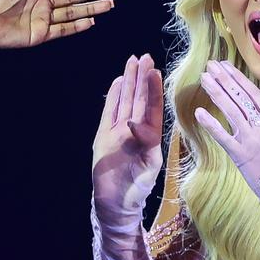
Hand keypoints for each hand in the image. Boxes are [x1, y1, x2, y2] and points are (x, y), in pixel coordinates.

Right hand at [92, 54, 164, 213]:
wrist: (115, 202)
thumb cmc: (135, 188)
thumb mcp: (147, 167)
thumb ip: (144, 143)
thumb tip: (136, 123)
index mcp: (149, 136)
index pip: (151, 107)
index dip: (153, 89)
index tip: (155, 70)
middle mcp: (134, 130)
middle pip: (138, 99)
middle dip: (141, 78)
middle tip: (145, 57)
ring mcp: (118, 131)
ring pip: (124, 101)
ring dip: (128, 82)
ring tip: (131, 62)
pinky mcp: (104, 136)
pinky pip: (109, 112)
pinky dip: (113, 97)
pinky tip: (117, 83)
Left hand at [193, 60, 259, 198]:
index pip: (253, 93)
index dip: (238, 78)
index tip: (225, 65)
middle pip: (240, 98)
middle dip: (224, 79)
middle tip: (210, 65)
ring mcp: (250, 140)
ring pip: (231, 112)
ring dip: (216, 93)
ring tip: (204, 78)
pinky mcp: (239, 154)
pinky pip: (223, 137)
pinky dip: (211, 124)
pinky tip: (199, 112)